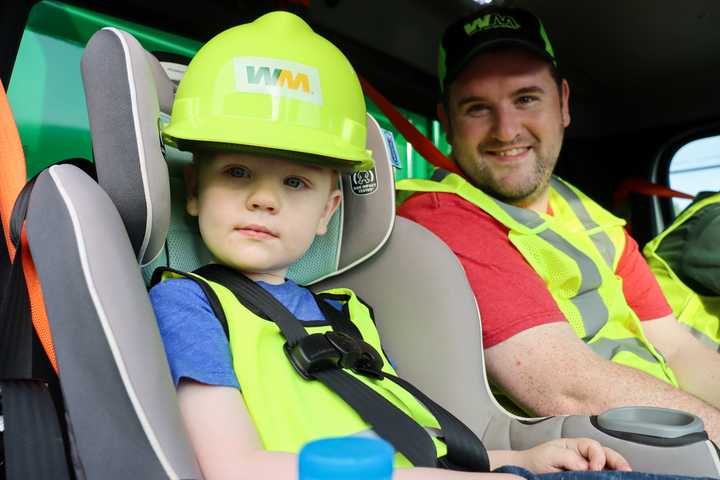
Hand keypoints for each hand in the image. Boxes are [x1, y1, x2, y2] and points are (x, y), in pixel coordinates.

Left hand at [515, 438, 631, 473]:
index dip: (597, 457)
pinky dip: (609, 475)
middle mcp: (585, 455)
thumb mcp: (549, 454)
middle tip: (626, 471)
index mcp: (576, 445)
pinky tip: (614, 478)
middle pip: (608, 454)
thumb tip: (585, 465)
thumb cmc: (537, 459)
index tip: (594, 468)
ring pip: (609, 465)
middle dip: (619, 462)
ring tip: (626, 476)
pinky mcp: (587, 476)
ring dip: (618, 470)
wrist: (527, 470)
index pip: (594, 447)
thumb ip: (567, 456)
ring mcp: (588, 466)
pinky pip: (602, 474)